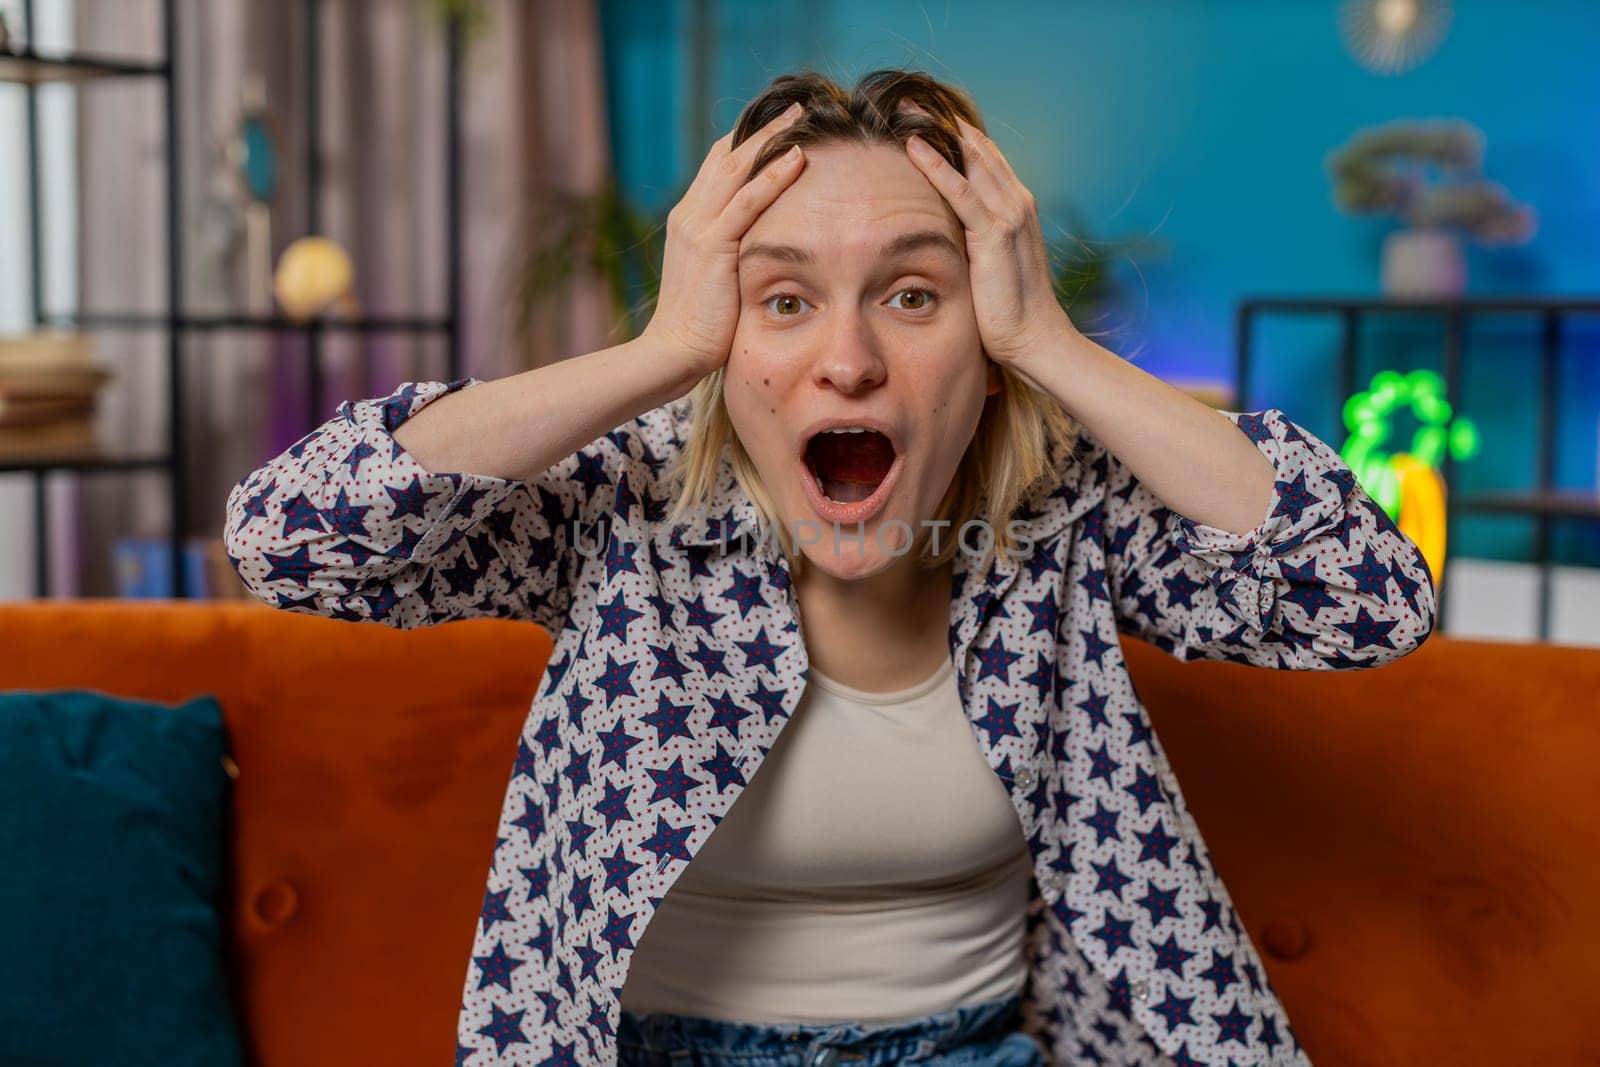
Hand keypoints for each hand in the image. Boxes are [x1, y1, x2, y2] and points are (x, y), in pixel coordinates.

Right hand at [641, 102, 807, 378]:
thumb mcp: (716, 280)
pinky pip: (747, 200)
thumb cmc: (700, 328)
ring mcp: (697, 227)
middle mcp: (689, 215)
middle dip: (760, 128)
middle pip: (726, 155)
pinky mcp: (712, 245)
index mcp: (688, 221)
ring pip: (736, 167)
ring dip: (770, 137)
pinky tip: (796, 156)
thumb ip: (732, 256)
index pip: (717, 167)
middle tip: (794, 106)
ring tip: (800, 116)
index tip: (777, 125)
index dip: (745, 142)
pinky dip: (772, 175)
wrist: (672, 352)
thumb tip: (762, 252)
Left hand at [899, 103, 1077, 367]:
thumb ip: (974, 241)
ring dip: (937, 131)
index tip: (925, 115)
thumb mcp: (989, 264)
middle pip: (977, 148)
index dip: (956, 135)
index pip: (984, 158)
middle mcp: (1017, 201)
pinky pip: (960, 190)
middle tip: (911, 99)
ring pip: (970, 159)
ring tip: (907, 109)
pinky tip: (914, 147)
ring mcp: (1009, 214)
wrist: (1036, 338)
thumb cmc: (1010, 310)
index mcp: (1017, 206)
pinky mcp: (995, 233)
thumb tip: (946, 235)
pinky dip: (937, 165)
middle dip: (944, 122)